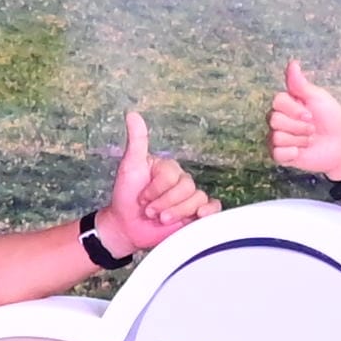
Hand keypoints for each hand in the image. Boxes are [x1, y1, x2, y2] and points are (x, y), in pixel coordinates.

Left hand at [97, 107, 214, 258]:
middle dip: (165, 203)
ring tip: (161, 219)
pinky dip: (209, 212)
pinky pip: (213, 208)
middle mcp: (181, 181)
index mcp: (168, 168)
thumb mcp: (129, 166)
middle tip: (150, 212)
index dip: (157, 189)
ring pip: (198, 199)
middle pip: (187, 187)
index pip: (173, 174)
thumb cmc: (126, 197)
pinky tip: (199, 216)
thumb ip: (137, 141)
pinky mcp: (196, 215)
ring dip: (178, 212)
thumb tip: (133, 114)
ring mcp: (190, 198)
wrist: (127, 227)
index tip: (141, 198)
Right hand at [264, 59, 340, 186]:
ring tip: (310, 140)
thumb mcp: (319, 98)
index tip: (311, 114)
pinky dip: (292, 153)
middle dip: (299, 126)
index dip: (294, 109)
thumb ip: (301, 84)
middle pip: (274, 119)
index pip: (277, 101)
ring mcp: (279, 137)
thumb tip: (292, 62)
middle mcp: (280, 119)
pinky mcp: (281, 155)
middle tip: (313, 129)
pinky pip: (277, 153)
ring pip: (276, 137)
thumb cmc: (333, 119)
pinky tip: (301, 152)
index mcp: (288, 103)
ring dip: (299, 140)